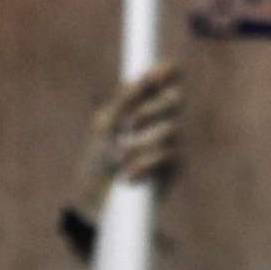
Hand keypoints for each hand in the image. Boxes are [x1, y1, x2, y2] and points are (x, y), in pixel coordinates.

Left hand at [74, 67, 182, 214]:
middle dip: (152, 109)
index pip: (164, 81)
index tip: (161, 70)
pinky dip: (144, 164)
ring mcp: (170, 145)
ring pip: (171, 130)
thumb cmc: (97, 160)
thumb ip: (123, 100)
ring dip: (141, 141)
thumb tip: (144, 76)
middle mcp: (160, 121)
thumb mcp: (104, 125)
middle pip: (175, 100)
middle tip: (129, 124)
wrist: (95, 199)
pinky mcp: (173, 170)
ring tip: (119, 155)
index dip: (168, 71)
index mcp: (142, 105)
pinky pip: (167, 157)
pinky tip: (128, 174)